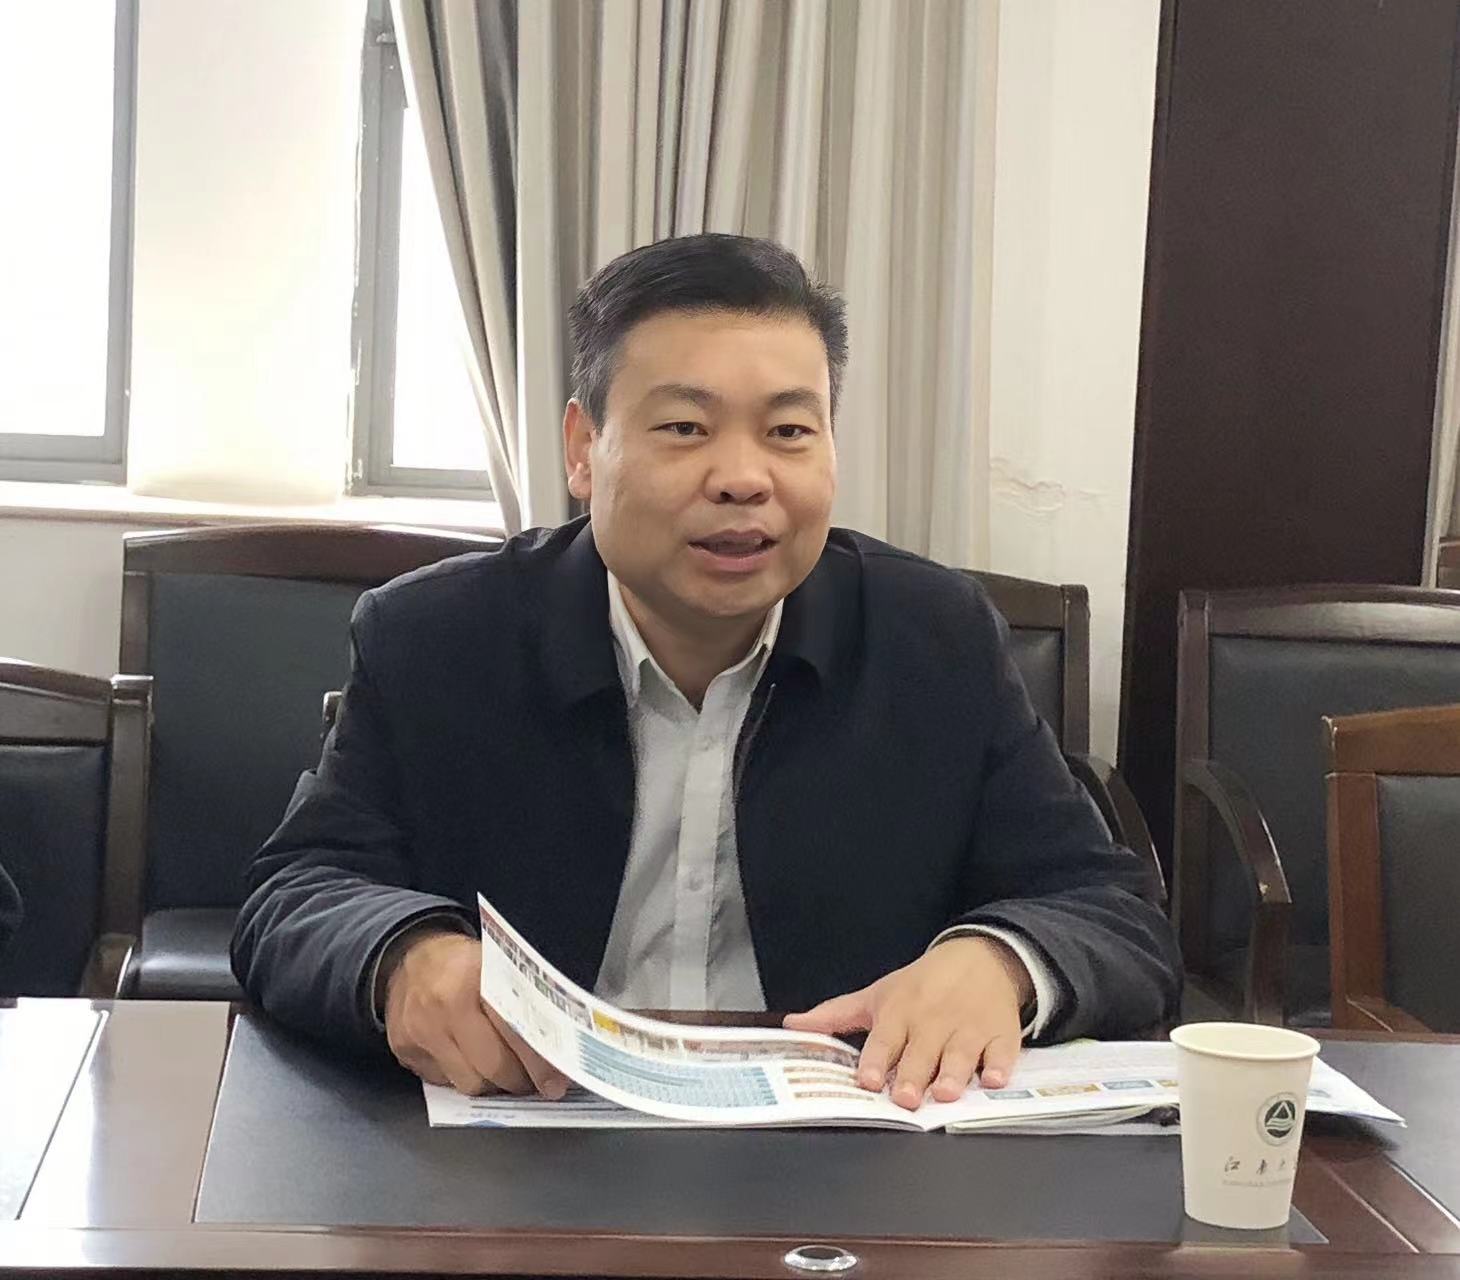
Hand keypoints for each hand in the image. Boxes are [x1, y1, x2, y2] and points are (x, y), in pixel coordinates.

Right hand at [383, 930, 569, 1098]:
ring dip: (493, 1086)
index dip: (540, 1062)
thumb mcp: (497, 965)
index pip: (515, 1030)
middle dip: (520, 1081)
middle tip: (536, 1082)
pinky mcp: (404, 1050)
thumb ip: (524, 1000)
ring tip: (507, 1076)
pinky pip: (444, 1084)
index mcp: (475, 979)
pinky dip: (464, 1078)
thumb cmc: (464, 963)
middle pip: (493, 1066)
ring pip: (469, 1083)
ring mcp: (420, 1032)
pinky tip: (473, 1065)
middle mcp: (444, 1007)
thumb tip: (560, 1045)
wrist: (410, 954)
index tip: (557, 1081)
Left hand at [782, 936, 1031, 1109]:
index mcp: (900, 1012)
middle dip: (912, 1074)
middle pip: (921, 1052)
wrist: (979, 957)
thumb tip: (793, 1026)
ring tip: (944, 1093)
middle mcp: (932, 1021)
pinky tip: (995, 1079)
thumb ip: (836, 1015)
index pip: (884, 1039)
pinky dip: (1000, 1065)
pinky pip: (1002, 1051)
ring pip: (960, 1054)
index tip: (866, 1079)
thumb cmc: (921, 985)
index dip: (874, 1059)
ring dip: (953, 1073)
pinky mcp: (1000, 1033)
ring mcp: (968, 1027)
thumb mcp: (877, 994)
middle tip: (904, 1098)